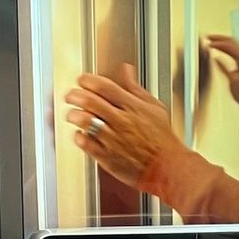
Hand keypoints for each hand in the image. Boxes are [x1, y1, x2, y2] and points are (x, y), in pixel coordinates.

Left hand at [64, 64, 187, 187]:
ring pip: (86, 122)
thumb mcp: (154, 108)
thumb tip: (126, 71)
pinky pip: (86, 144)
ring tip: (72, 114)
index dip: (88, 80)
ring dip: (74, 115)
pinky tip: (79, 134)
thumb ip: (135, 89)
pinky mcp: (107, 157)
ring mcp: (113, 139)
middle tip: (70, 96)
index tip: (82, 80)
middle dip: (75, 95)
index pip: (104, 86)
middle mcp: (121, 121)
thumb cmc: (162, 139)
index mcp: (132, 107)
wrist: (167, 167)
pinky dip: (79, 137)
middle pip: (91, 101)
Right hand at [206, 34, 238, 105]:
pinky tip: (216, 58)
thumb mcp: (233, 81)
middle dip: (219, 39)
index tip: (209, 41)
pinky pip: (230, 60)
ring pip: (232, 49)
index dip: (218, 41)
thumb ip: (224, 68)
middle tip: (209, 38)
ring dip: (221, 46)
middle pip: (232, 43)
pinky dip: (222, 57)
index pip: (230, 45)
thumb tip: (216, 59)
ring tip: (212, 45)